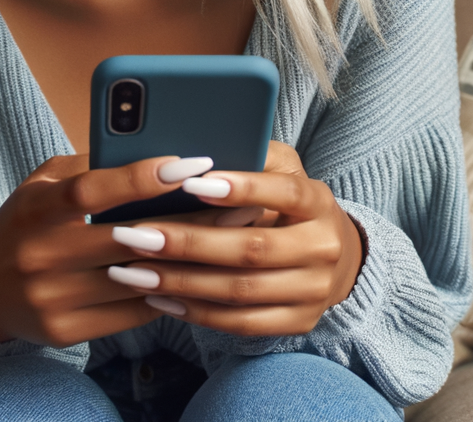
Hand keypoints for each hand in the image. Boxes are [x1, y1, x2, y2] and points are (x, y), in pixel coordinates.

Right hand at [0, 153, 225, 347]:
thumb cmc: (25, 222)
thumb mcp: (42, 184)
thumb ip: (88, 168)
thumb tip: (149, 145)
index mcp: (34, 209)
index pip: (90, 192)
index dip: (140, 177)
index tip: (188, 163)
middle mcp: (40, 256)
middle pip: (124, 239)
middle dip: (185, 218)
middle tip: (234, 199)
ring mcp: (51, 299)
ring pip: (135, 279)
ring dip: (187, 257)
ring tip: (230, 234)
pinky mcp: (64, 332)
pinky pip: (130, 313)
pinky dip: (166, 291)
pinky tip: (198, 272)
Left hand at [104, 141, 363, 336]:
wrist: (336, 256)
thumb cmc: (288, 201)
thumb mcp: (281, 168)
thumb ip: (251, 154)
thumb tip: (197, 149)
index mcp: (317, 201)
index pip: (283, 192)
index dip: (241, 188)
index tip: (190, 183)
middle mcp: (322, 247)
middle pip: (252, 249)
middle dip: (188, 243)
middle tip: (137, 235)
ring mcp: (312, 290)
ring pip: (240, 291)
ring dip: (182, 282)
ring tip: (135, 271)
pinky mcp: (298, 323)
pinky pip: (241, 323)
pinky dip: (196, 312)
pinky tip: (160, 298)